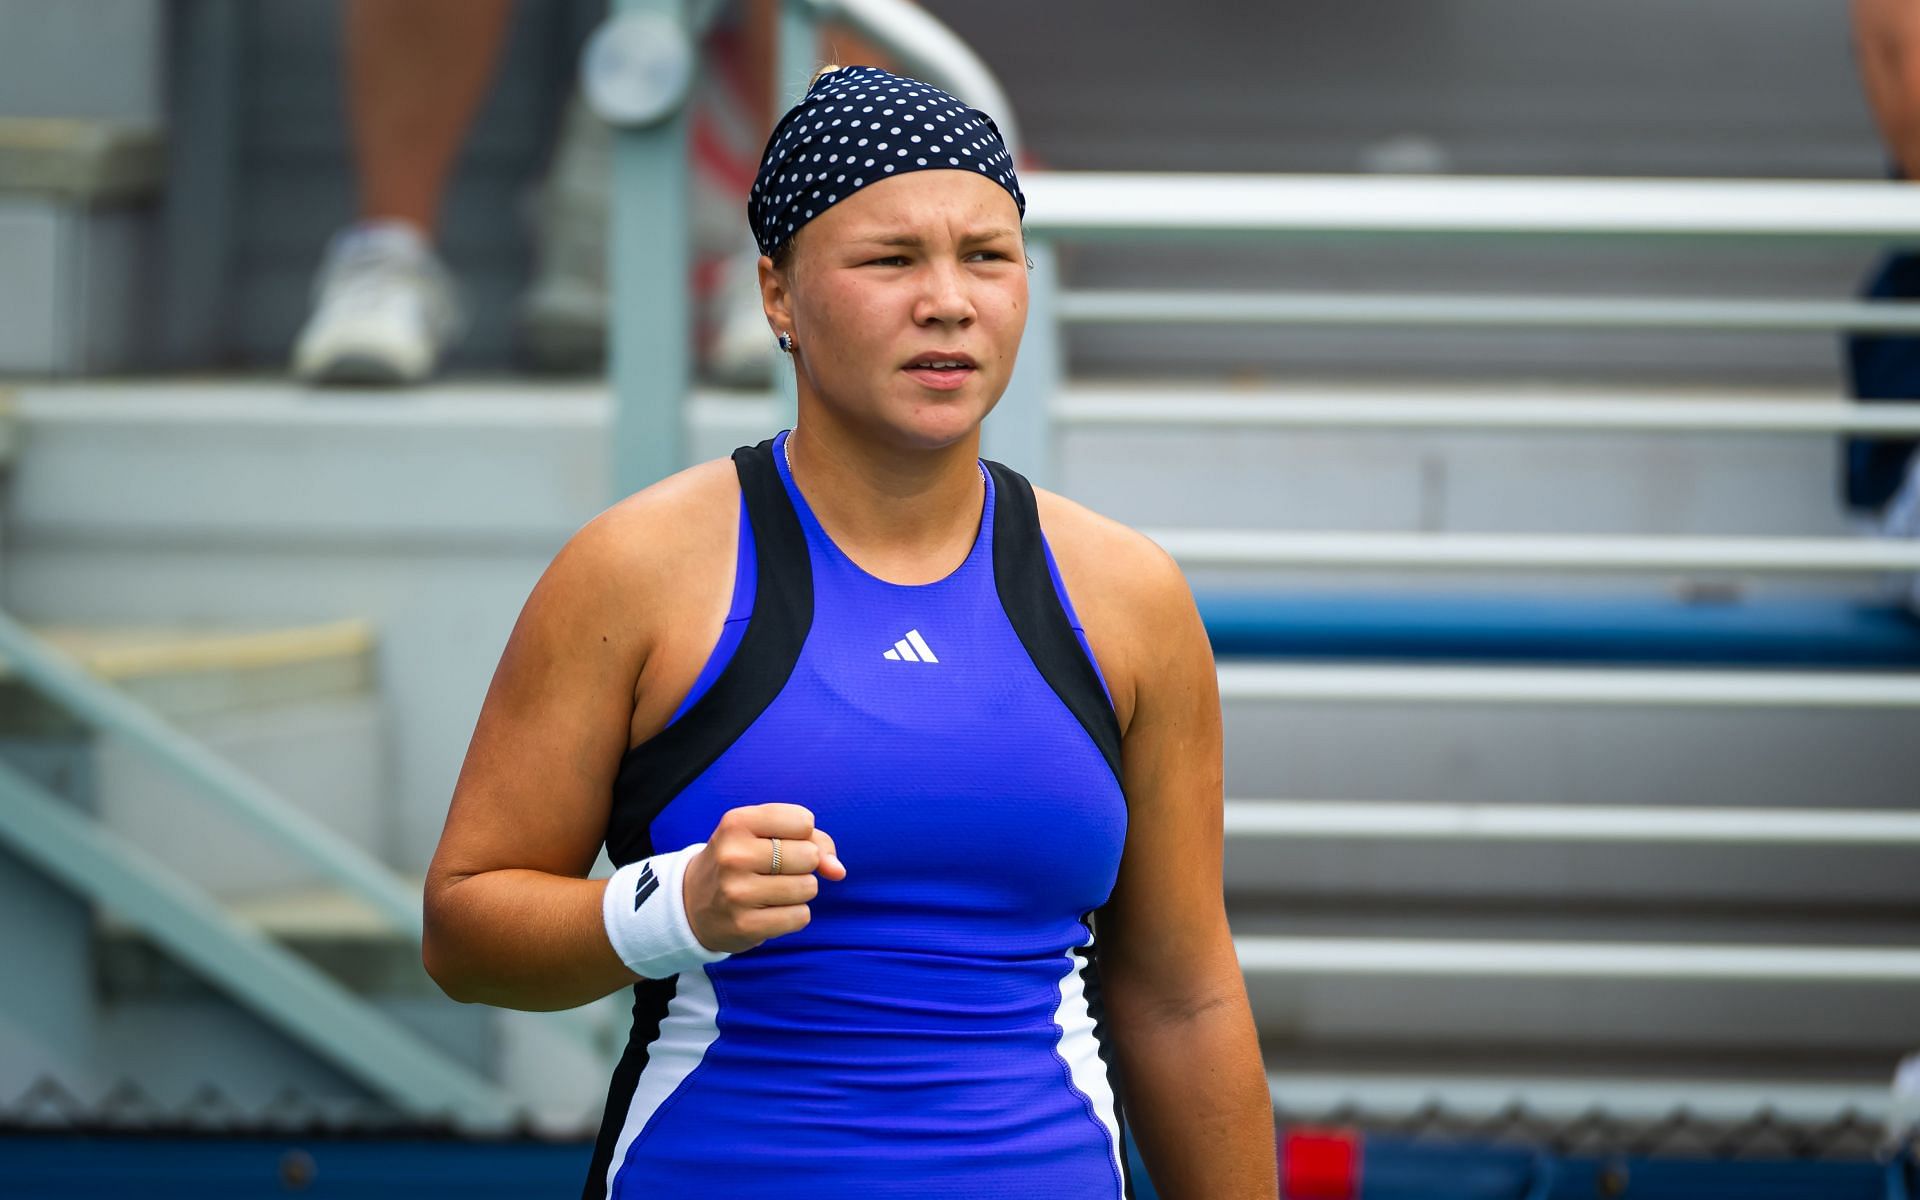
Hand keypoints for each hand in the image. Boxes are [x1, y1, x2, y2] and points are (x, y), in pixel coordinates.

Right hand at [683, 803, 845, 952]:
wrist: (693, 903)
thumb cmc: (742, 860)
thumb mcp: (765, 835)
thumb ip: (814, 841)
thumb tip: (838, 871)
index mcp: (736, 823)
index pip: (804, 821)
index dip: (802, 834)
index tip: (781, 841)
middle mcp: (733, 855)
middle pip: (809, 856)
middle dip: (804, 864)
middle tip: (776, 869)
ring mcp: (736, 892)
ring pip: (808, 887)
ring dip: (800, 890)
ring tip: (773, 890)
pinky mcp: (745, 926)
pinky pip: (801, 917)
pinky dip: (794, 915)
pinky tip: (770, 911)